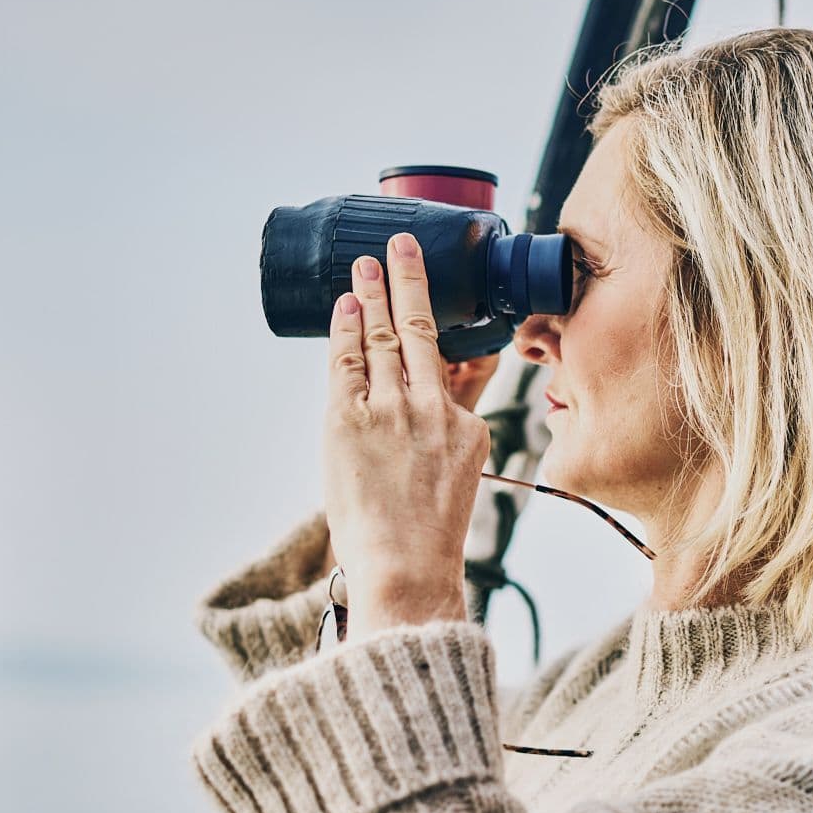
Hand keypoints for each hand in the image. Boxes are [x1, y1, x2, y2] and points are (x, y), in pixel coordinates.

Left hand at [324, 233, 491, 637]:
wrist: (405, 567)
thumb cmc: (427, 537)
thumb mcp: (457, 480)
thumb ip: (453, 434)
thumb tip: (447, 401)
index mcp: (467, 429)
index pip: (459, 369)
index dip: (448, 332)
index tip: (444, 300)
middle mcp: (434, 410)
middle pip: (425, 333)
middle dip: (413, 284)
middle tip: (403, 244)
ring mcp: (392, 411)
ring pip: (385, 337)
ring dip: (375, 293)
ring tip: (367, 263)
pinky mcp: (350, 419)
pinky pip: (347, 360)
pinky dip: (347, 328)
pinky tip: (345, 303)